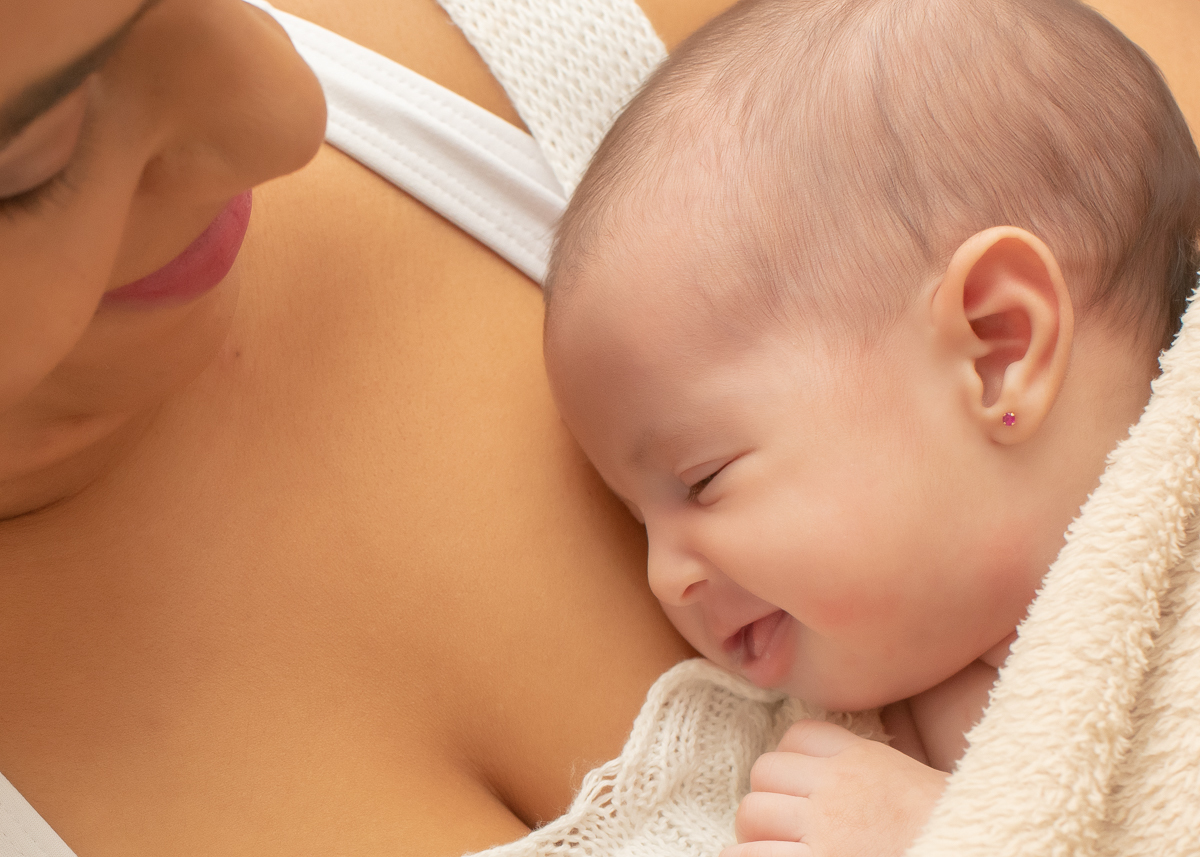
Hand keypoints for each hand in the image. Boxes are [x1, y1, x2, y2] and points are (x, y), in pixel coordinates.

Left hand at [722, 720, 948, 856]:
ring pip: (752, 811)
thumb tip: (855, 792)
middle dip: (768, 800)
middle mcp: (839, 787)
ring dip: (754, 835)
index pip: (800, 736)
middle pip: (766, 771)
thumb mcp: (922, 788)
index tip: (799, 791)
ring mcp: (824, 828)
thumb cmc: (957, 832)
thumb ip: (879, 778)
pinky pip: (751, 855)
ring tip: (771, 852)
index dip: (792, 763)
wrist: (979, 850)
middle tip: (782, 830)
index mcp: (867, 760)